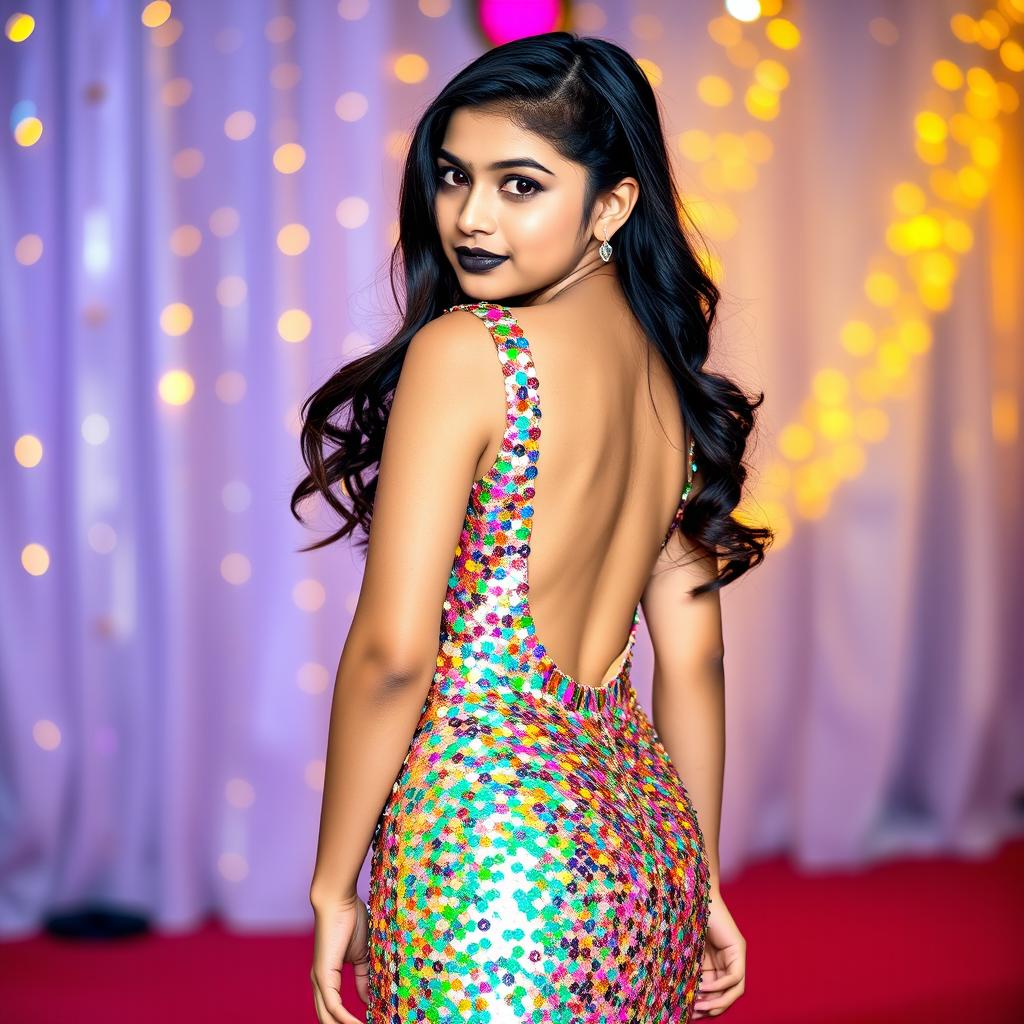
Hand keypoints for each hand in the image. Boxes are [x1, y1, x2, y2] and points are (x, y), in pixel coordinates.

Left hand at [310, 893, 369, 1023]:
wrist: (339, 901)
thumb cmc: (350, 920)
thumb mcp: (361, 955)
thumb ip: (363, 978)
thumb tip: (368, 1001)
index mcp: (326, 977)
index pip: (334, 1009)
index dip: (348, 1021)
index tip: (369, 1023)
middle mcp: (319, 982)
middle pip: (327, 1019)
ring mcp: (319, 980)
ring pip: (327, 1017)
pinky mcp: (323, 976)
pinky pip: (333, 1006)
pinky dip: (345, 1020)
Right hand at [692, 890, 745, 1017]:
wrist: (691, 895)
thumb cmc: (683, 919)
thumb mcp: (686, 954)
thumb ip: (688, 972)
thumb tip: (681, 998)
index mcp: (716, 963)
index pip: (716, 992)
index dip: (706, 1006)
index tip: (690, 1014)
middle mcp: (729, 961)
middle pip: (728, 995)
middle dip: (712, 1007)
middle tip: (694, 1014)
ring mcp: (736, 955)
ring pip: (735, 990)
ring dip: (718, 1001)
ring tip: (699, 1006)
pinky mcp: (738, 948)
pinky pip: (735, 977)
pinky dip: (721, 986)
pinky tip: (705, 988)